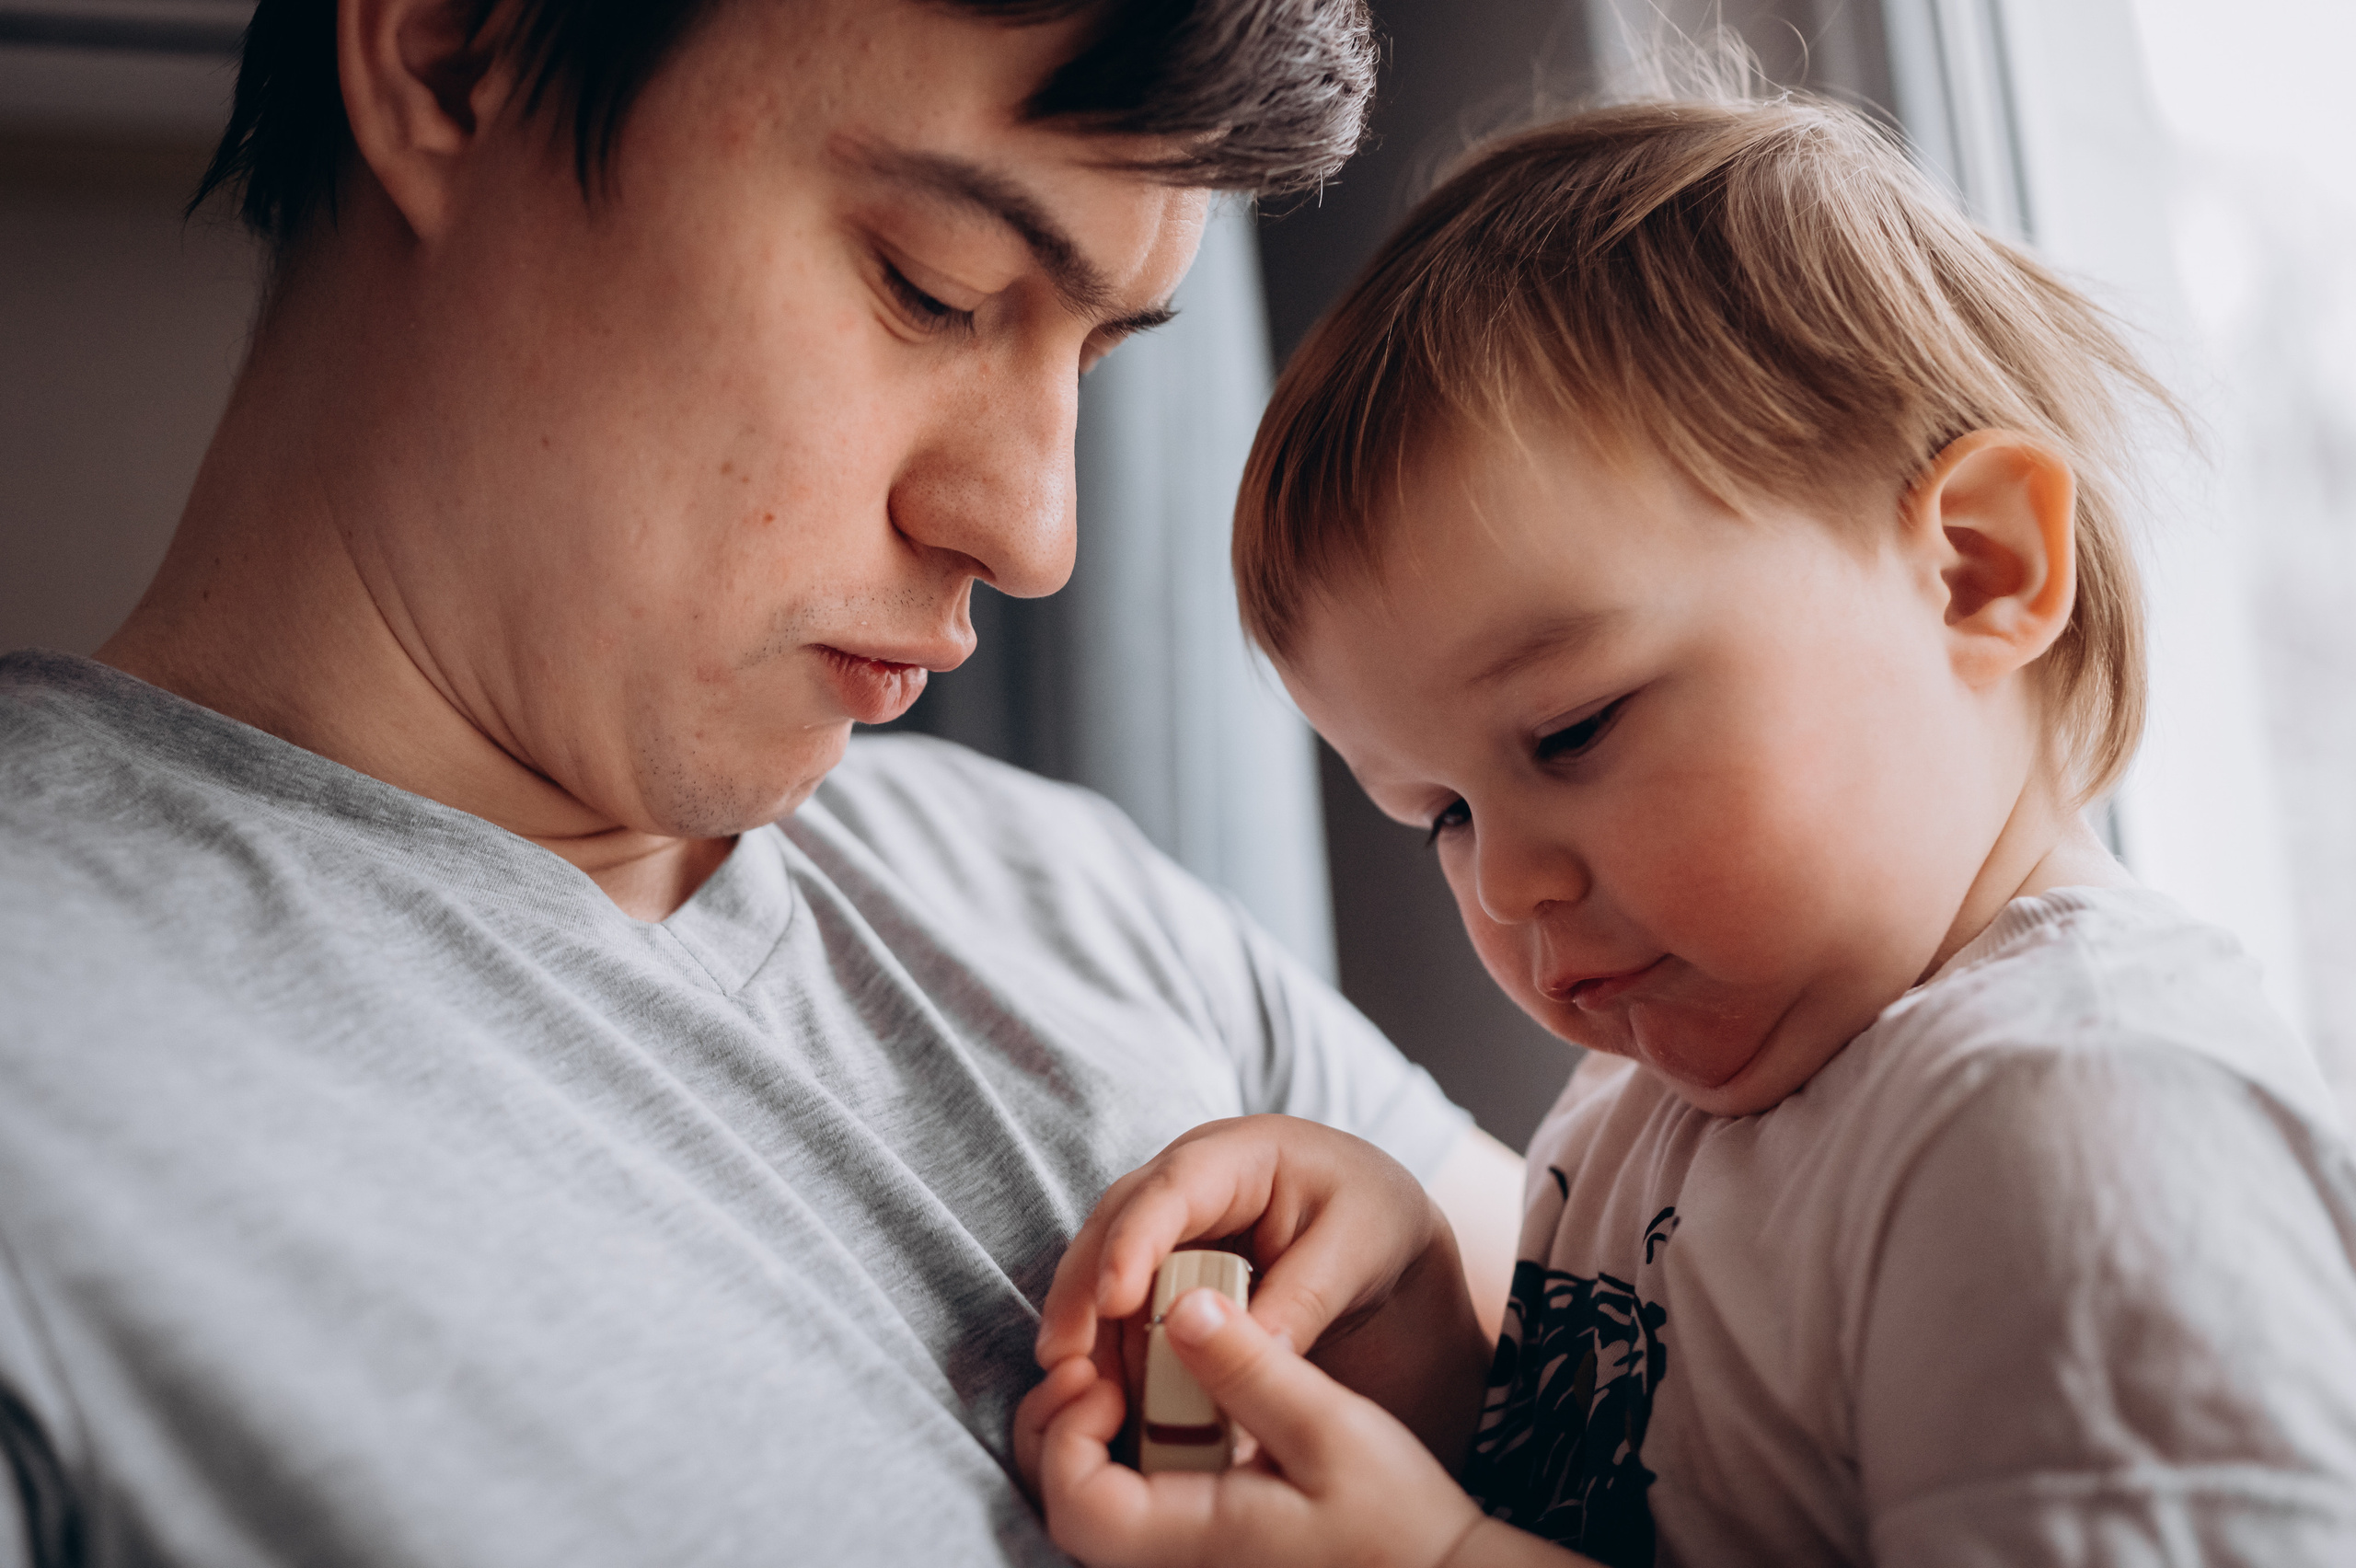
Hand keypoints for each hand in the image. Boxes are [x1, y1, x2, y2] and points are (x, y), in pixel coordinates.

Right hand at [1031, 1116, 1489, 1471]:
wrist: (1382, 1227)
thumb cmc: (1373, 1221)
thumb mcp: (1358, 1252)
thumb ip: (1302, 1299)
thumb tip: (1242, 1355)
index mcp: (1242, 1153)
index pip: (1174, 1188)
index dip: (1134, 1242)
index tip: (1112, 1301)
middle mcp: (1189, 1178)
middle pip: (1115, 1223)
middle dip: (1082, 1290)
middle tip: (1064, 1361)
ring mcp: (1170, 1218)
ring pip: (1105, 1263)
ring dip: (1086, 1326)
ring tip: (1078, 1392)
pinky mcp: (1164, 1261)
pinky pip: (1123, 1301)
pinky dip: (1112, 1344)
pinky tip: (1107, 1392)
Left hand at [1033, 1287, 1487, 1567]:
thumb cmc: (1396, 1518)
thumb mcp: (1330, 1429)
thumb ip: (1249, 1370)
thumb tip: (1181, 1308)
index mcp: (1192, 1540)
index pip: (1075, 1501)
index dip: (1066, 1431)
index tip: (1104, 1374)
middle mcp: (1169, 1561)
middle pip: (1060, 1506)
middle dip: (1054, 1425)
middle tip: (1091, 1363)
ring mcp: (1180, 1558)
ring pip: (1084, 1506)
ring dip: (1078, 1434)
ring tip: (1116, 1372)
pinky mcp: (1196, 1548)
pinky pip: (1124, 1504)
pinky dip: (1115, 1451)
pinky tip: (1151, 1404)